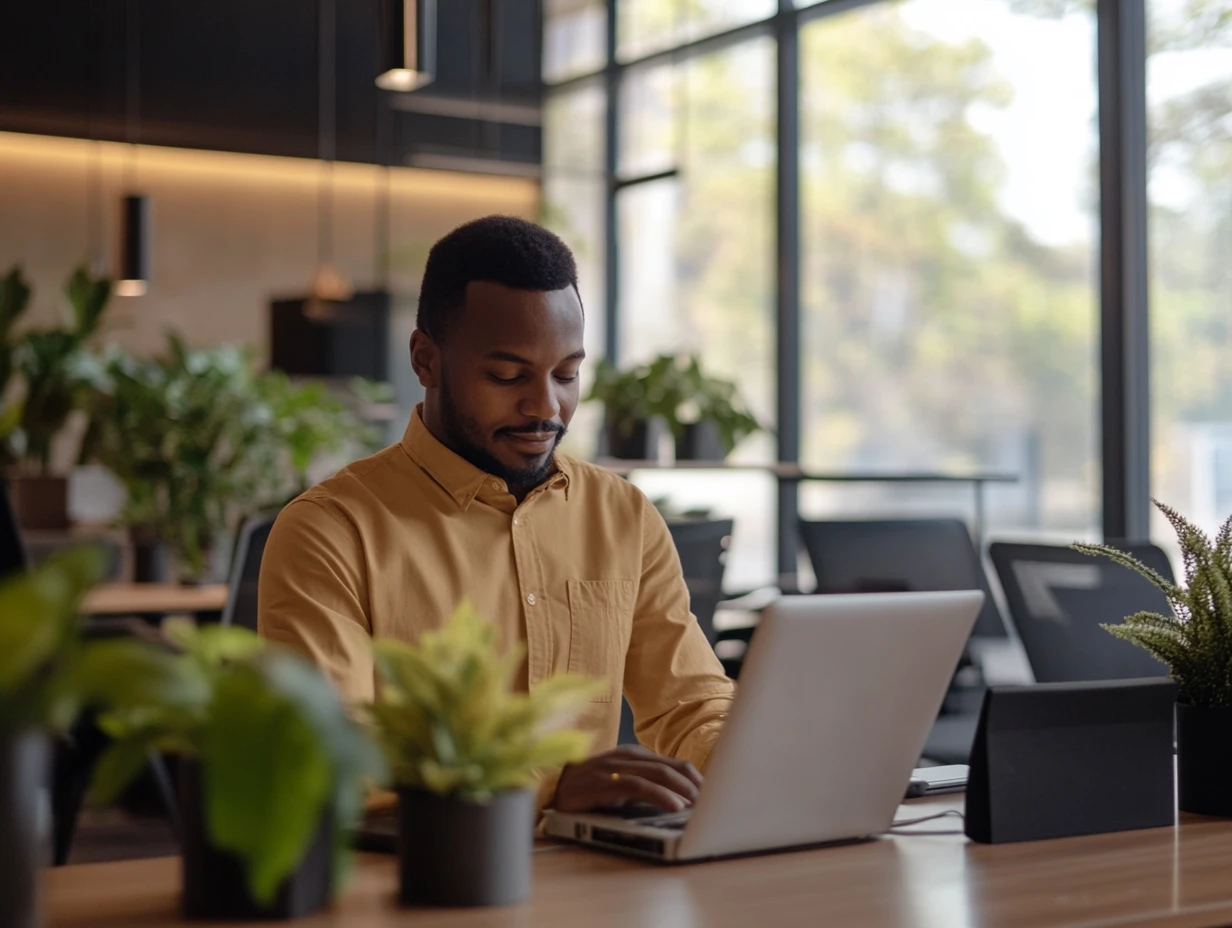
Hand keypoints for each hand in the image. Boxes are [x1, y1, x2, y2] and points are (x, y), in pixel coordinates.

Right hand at [552, 745, 702, 812]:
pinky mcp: (602, 782)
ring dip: (681, 790)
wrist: (548, 788)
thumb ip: (644, 787)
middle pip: (670, 767)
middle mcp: (626, 757)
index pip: (673, 763)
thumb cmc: (587, 790)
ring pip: (657, 774)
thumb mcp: (620, 786)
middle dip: (694, 785)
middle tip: (712, 802)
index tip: (713, 795)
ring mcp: (613, 767)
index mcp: (633, 755)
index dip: (695, 779)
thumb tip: (679, 802)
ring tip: (698, 806)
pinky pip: (637, 786)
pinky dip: (659, 796)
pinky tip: (674, 807)